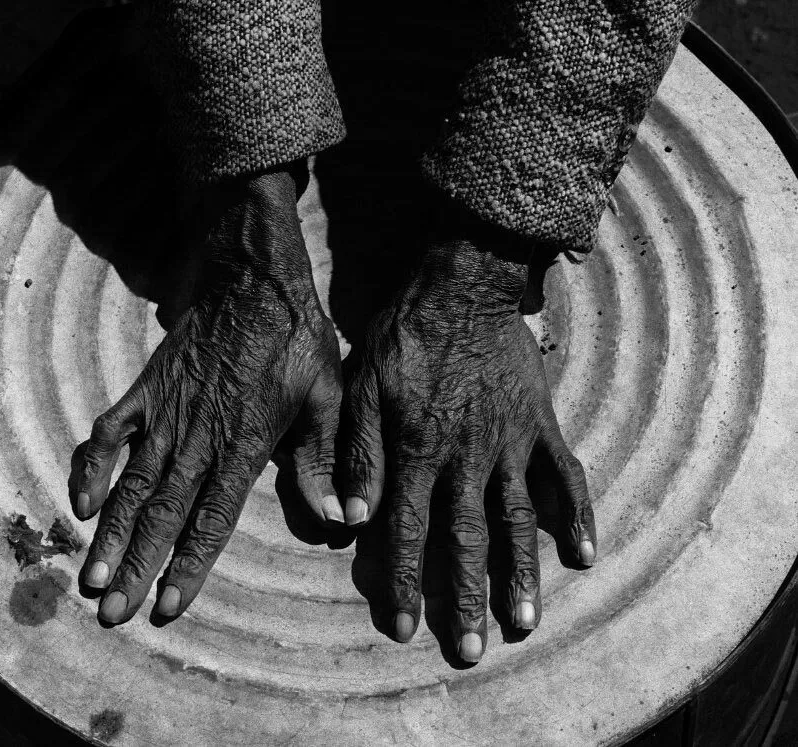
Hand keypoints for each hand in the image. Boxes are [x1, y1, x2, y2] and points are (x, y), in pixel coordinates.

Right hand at [69, 168, 343, 624]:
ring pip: (132, 483)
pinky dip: (91, 466)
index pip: (213, 518)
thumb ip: (326, 460)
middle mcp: (199, 436)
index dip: (189, 566)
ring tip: (91, 578)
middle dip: (138, 566)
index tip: (167, 607)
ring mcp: (166, 412)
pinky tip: (81, 503)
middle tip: (112, 613)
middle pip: (163, 513)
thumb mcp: (326, 396)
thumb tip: (341, 517)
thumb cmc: (297, 339)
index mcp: (245, 443)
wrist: (255, 280)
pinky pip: (109, 432)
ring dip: (111, 533)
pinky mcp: (147, 388)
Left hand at [337, 214, 595, 663]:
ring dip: (521, 573)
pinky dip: (575, 513)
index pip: (410, 531)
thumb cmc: (405, 335)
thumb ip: (360, 452)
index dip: (406, 581)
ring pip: (516, 519)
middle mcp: (467, 457)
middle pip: (467, 539)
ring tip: (524, 622)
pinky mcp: (539, 424)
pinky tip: (584, 551)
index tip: (406, 628)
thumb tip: (350, 516)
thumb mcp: (363, 386)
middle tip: (473, 648)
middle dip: (467, 596)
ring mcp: (510, 442)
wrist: (463, 287)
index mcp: (419, 451)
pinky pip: (563, 474)